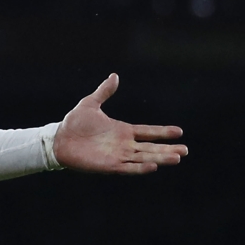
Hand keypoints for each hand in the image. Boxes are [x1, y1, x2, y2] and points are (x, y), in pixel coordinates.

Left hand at [52, 74, 186, 173]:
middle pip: (151, 148)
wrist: (58, 139)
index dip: (162, 132)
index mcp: (122, 131)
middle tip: (186, 151)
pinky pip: (128, 168)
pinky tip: (154, 166)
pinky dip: (141, 168)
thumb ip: (104, 92)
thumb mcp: (90, 104)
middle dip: (168, 149)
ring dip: (160, 158)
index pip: (147, 132)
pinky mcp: (109, 165)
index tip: (180, 132)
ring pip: (144, 158)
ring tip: (177, 158)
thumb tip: (115, 75)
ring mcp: (118, 156)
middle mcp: (123, 144)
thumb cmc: (73, 123)